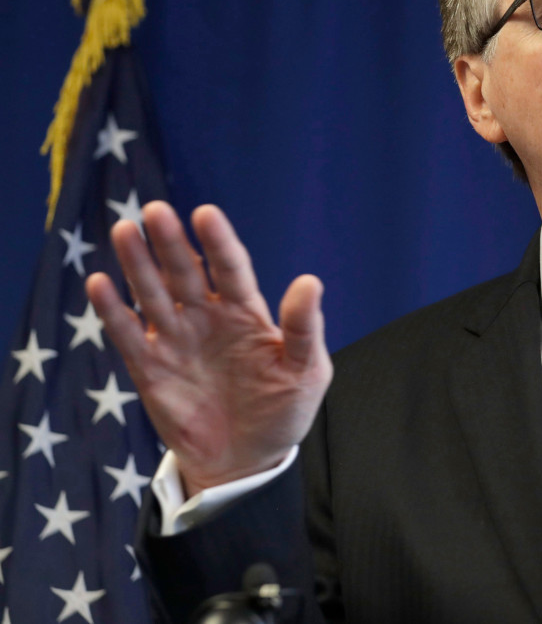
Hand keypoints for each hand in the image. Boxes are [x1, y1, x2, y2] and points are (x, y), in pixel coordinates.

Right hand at [86, 202, 332, 497]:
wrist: (246, 461)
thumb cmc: (282, 411)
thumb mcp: (306, 372)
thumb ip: (304, 329)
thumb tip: (310, 281)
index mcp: (247, 312)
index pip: (231, 267)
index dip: (218, 241)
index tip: (205, 214)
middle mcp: (207, 316)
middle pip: (186, 271)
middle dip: (171, 242)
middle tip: (155, 211)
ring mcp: (176, 338)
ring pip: (153, 293)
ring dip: (138, 264)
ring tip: (126, 231)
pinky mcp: (149, 367)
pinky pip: (127, 334)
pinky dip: (113, 310)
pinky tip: (99, 283)